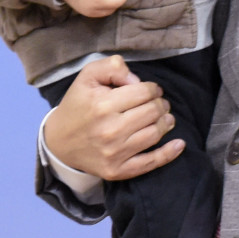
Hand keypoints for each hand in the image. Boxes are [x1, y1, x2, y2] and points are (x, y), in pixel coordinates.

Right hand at [43, 54, 183, 180]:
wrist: (59, 142)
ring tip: (164, 117)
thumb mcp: (87, 76)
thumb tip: (137, 81)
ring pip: (155, 134)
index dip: (152, 88)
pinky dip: (169, 153)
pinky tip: (179, 144)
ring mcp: (115, 153)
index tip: (151, 90)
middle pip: (152, 112)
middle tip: (158, 103)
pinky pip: (150, 163)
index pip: (144, 92)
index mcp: (102, 105)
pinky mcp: (117, 170)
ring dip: (166, 122)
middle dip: (160, 104)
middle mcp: (110, 130)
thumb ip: (112, 67)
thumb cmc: (77, 105)